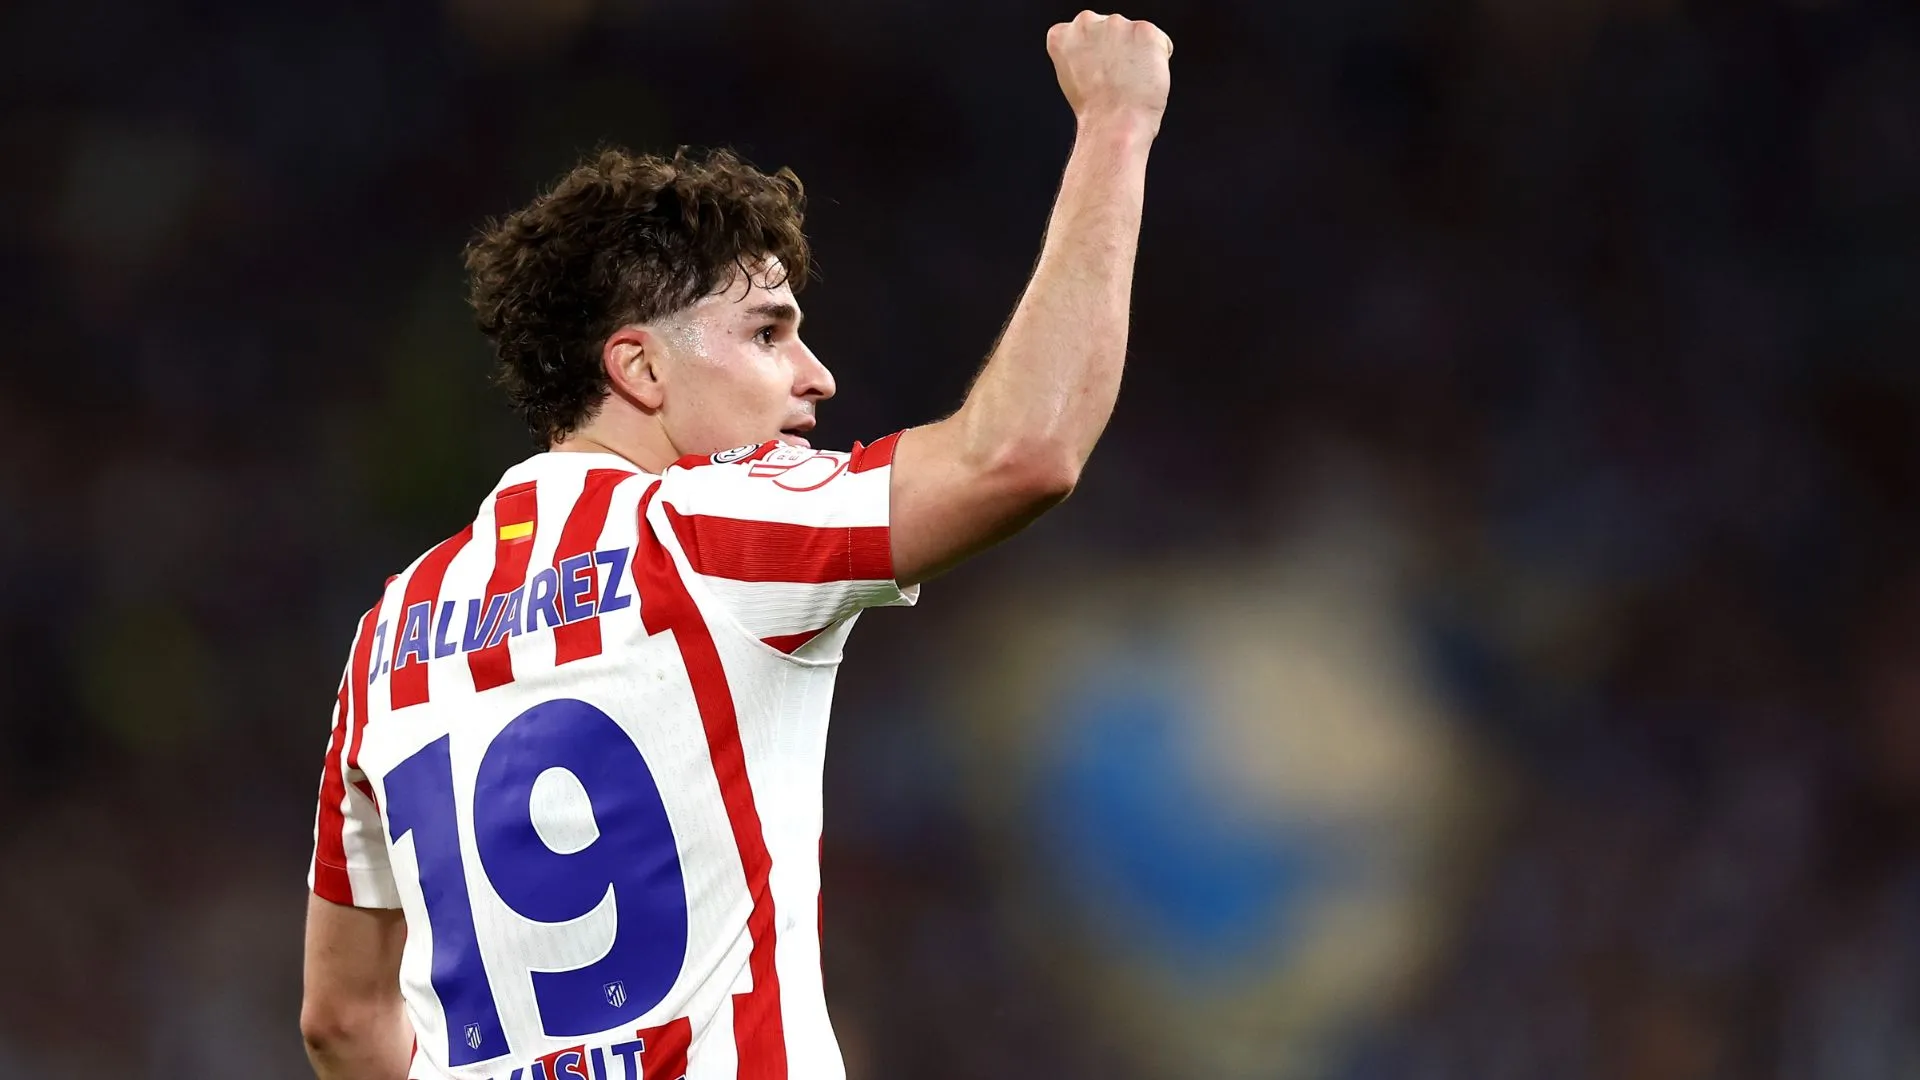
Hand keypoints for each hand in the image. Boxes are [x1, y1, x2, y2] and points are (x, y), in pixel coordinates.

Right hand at [1046, 11, 1172, 135]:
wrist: (1113, 123)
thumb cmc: (1095, 112)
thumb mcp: (1071, 78)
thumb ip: (1080, 55)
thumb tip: (1098, 52)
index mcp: (1062, 34)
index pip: (1084, 32)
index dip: (1096, 55)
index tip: (1096, 71)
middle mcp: (1086, 22)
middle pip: (1111, 30)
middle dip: (1118, 49)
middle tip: (1115, 78)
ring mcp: (1116, 24)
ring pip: (1136, 35)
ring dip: (1138, 54)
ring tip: (1129, 81)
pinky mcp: (1144, 29)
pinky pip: (1161, 43)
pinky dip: (1159, 60)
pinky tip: (1145, 77)